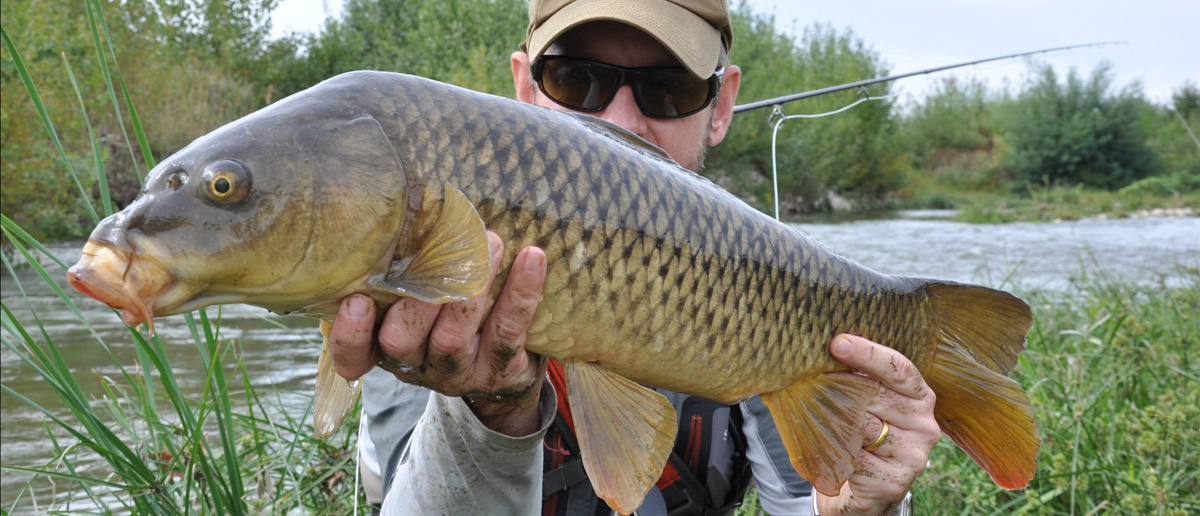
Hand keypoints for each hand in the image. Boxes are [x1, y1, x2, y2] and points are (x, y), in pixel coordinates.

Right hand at [329, 231, 548, 436]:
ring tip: (491, 241)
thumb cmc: (447, 320)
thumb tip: (412, 206)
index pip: (353, 355)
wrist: (502, 374)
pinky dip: (520, 293)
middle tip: (441, 249)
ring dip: (472, 286)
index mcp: (385, 347)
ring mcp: (457, 371)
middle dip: (418, 295)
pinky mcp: (499, 369)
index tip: (357, 301)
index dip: (350, 334)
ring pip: (454, 336)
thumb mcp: (417, 306)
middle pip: (402, 340)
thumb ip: (404, 274)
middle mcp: (416, 364)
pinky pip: (508, 331)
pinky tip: (531, 258)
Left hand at [816, 334, 939, 515]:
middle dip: (838, 386)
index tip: (837, 342)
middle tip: (807, 378)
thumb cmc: (866, 435)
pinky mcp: (894, 482)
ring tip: (810, 410)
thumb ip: (861, 379)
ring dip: (830, 417)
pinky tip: (823, 446)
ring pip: (861, 426)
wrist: (871, 490)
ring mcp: (913, 456)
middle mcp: (925, 425)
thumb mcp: (871, 403)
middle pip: (875, 396)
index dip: (869, 354)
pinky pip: (853, 456)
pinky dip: (833, 450)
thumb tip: (826, 347)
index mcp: (922, 397)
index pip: (899, 369)